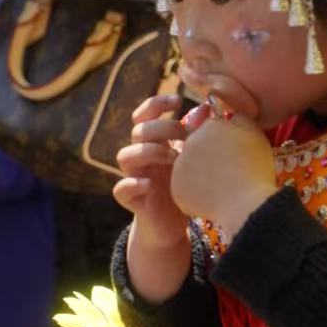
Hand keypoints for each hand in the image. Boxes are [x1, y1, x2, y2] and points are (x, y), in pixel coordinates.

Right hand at [114, 94, 189, 250]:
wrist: (174, 225)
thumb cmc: (186, 186)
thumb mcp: (194, 159)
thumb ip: (196, 136)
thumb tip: (206, 108)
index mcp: (155, 142)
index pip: (146, 115)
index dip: (156, 103)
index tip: (177, 100)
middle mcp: (142, 157)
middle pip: (138, 131)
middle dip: (162, 128)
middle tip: (185, 135)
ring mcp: (135, 177)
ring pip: (124, 155)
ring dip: (148, 152)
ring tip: (173, 159)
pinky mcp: (132, 200)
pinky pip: (120, 189)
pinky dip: (131, 184)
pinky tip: (149, 184)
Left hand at [171, 113, 278, 238]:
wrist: (246, 203)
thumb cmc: (254, 167)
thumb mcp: (253, 132)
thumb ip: (237, 117)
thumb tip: (228, 116)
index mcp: (208, 127)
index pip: (210, 131)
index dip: (221, 144)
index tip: (232, 155)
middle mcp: (189, 144)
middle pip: (197, 149)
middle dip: (208, 159)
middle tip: (227, 173)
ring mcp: (180, 167)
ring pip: (189, 170)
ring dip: (201, 176)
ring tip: (221, 188)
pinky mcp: (176, 190)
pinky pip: (185, 191)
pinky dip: (196, 196)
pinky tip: (212, 200)